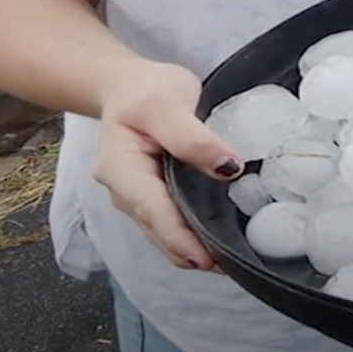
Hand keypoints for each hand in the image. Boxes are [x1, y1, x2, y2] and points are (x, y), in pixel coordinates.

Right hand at [91, 60, 243, 270]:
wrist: (128, 85)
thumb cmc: (145, 90)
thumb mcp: (167, 102)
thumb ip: (193, 137)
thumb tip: (229, 168)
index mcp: (119, 169)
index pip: (153, 210)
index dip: (181, 238)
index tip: (209, 259)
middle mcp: (124, 191)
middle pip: (159, 230)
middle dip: (191, 252)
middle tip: (233, 267)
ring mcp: (137, 197)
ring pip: (164, 232)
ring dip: (193, 248)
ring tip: (232, 260)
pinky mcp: (153, 196)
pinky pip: (171, 222)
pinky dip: (193, 235)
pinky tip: (220, 240)